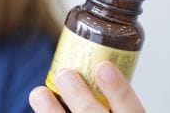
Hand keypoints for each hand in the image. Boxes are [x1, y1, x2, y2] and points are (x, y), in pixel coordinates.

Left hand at [29, 61, 145, 112]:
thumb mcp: (120, 109)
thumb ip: (110, 97)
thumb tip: (88, 63)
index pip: (131, 108)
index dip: (117, 89)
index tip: (103, 67)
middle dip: (78, 97)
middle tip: (65, 73)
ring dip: (51, 111)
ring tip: (40, 93)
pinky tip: (38, 105)